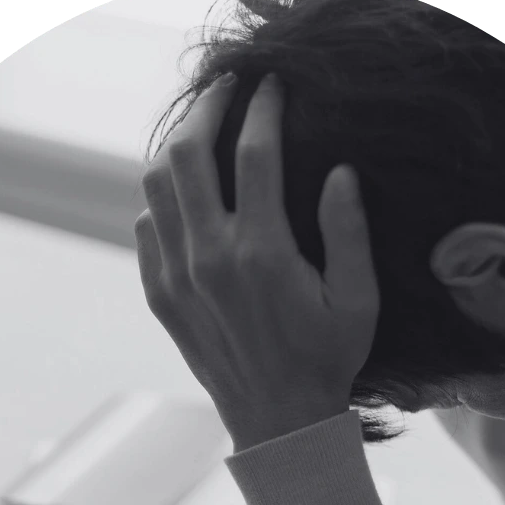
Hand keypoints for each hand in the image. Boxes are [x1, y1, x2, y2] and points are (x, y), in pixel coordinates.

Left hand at [135, 72, 379, 452]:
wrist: (277, 420)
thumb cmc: (327, 359)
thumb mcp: (358, 300)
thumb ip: (348, 231)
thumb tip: (339, 171)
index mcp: (262, 252)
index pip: (255, 152)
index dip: (264, 106)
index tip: (272, 84)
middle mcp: (210, 257)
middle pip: (188, 153)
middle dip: (207, 108)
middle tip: (227, 88)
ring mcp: (177, 276)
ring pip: (157, 185)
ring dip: (178, 149)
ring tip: (203, 134)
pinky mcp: (160, 295)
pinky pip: (146, 227)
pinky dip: (161, 199)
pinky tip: (185, 195)